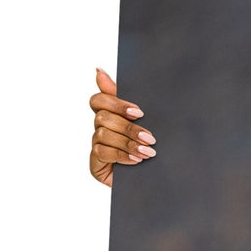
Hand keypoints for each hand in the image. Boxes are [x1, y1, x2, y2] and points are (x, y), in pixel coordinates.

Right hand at [89, 68, 154, 186]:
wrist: (155, 180)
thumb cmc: (149, 148)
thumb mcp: (146, 123)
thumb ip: (126, 100)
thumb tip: (98, 70)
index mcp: (110, 115)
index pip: (98, 100)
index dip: (116, 103)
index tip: (139, 112)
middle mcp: (100, 128)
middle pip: (103, 117)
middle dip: (129, 128)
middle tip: (150, 138)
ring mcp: (96, 146)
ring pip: (103, 134)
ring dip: (128, 143)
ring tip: (148, 152)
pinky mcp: (95, 164)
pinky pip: (102, 153)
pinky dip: (121, 155)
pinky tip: (136, 161)